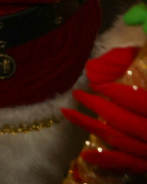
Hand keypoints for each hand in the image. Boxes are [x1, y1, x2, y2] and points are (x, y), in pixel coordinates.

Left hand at [61, 47, 146, 173]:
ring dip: (91, 126)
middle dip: (98, 106)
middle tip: (78, 92)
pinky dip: (106, 160)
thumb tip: (138, 43)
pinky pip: (127, 164)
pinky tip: (86, 155)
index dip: (117, 92)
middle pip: (123, 121)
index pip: (139, 102)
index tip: (98, 82)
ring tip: (68, 114)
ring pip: (119, 141)